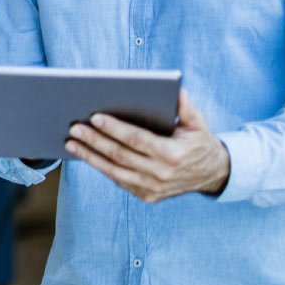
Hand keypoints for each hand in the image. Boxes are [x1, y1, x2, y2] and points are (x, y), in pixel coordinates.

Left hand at [64, 90, 230, 201]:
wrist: (213, 174)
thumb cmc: (199, 142)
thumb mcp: (198, 123)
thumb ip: (185, 107)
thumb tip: (175, 89)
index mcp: (173, 154)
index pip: (137, 140)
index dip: (115, 129)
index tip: (95, 117)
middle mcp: (161, 174)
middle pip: (120, 155)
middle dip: (94, 140)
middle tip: (74, 127)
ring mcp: (153, 188)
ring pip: (114, 171)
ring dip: (90, 156)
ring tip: (71, 142)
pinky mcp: (147, 196)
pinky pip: (119, 180)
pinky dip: (101, 167)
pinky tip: (86, 155)